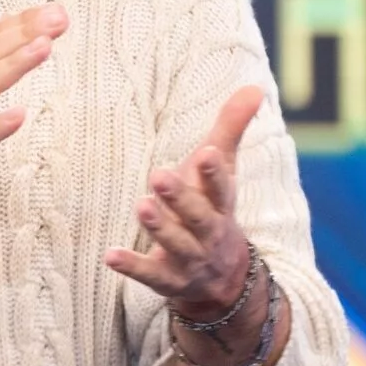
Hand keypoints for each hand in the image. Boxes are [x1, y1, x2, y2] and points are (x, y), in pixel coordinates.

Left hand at [103, 86, 263, 316]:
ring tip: (141, 206)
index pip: (221, 188)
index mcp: (221, 205)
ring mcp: (189, 259)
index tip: (207, 152)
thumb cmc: (213, 206)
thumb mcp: (223, 169)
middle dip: (180, 198)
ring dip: (159, 227)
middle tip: (159, 175)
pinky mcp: (168, 279)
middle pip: (198, 217)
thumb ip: (232, 127)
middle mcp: (208, 233)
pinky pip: (150, 275)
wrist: (223, 278)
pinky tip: (110, 255)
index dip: (215, 172)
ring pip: (176, 244)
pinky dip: (132, 266)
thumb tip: (254, 86)